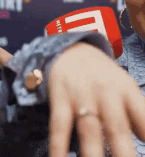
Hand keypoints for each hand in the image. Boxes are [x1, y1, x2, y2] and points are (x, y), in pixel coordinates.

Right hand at [48, 42, 144, 156]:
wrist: (71, 50)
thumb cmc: (101, 73)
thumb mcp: (124, 84)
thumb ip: (136, 112)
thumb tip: (144, 138)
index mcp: (126, 90)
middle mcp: (105, 92)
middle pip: (117, 130)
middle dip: (124, 156)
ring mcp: (81, 95)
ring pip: (89, 130)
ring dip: (92, 156)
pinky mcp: (60, 97)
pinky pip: (59, 125)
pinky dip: (58, 147)